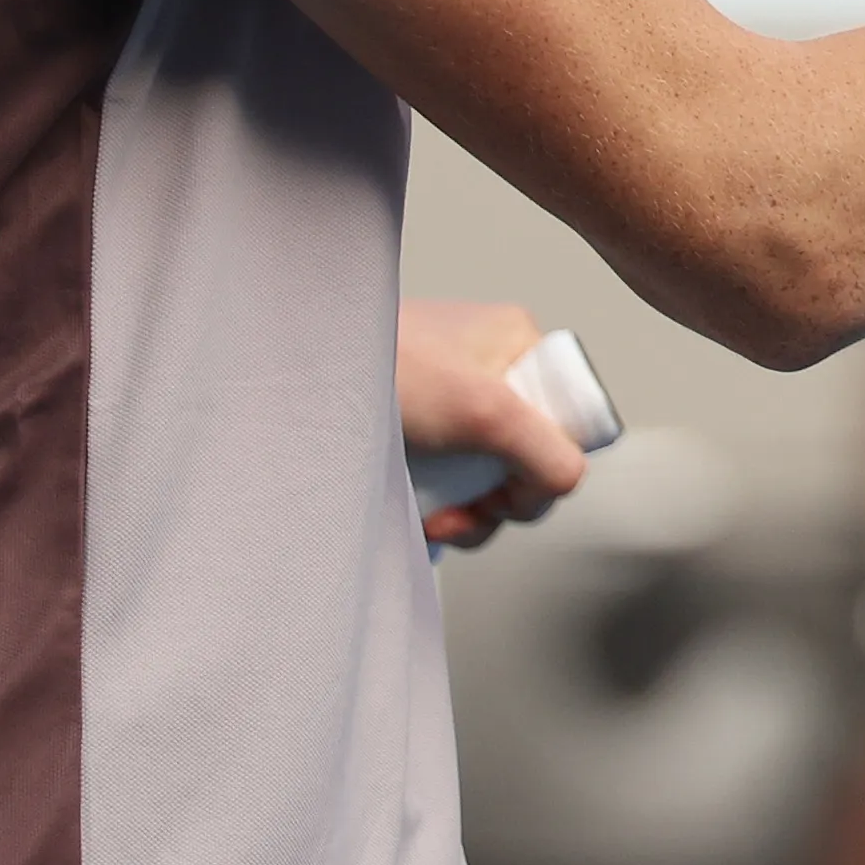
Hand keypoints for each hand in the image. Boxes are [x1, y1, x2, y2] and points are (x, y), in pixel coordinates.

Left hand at [397, 295, 592, 545]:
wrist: (295, 376)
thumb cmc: (379, 367)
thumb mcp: (483, 410)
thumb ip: (545, 451)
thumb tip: (568, 484)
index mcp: (519, 345)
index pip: (569, 422)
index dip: (543, 469)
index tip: (506, 492)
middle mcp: (493, 370)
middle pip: (530, 458)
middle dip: (499, 500)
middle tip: (464, 513)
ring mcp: (457, 402)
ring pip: (493, 476)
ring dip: (470, 512)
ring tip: (434, 519)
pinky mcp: (424, 431)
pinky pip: (456, 478)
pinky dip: (443, 505)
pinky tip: (420, 515)